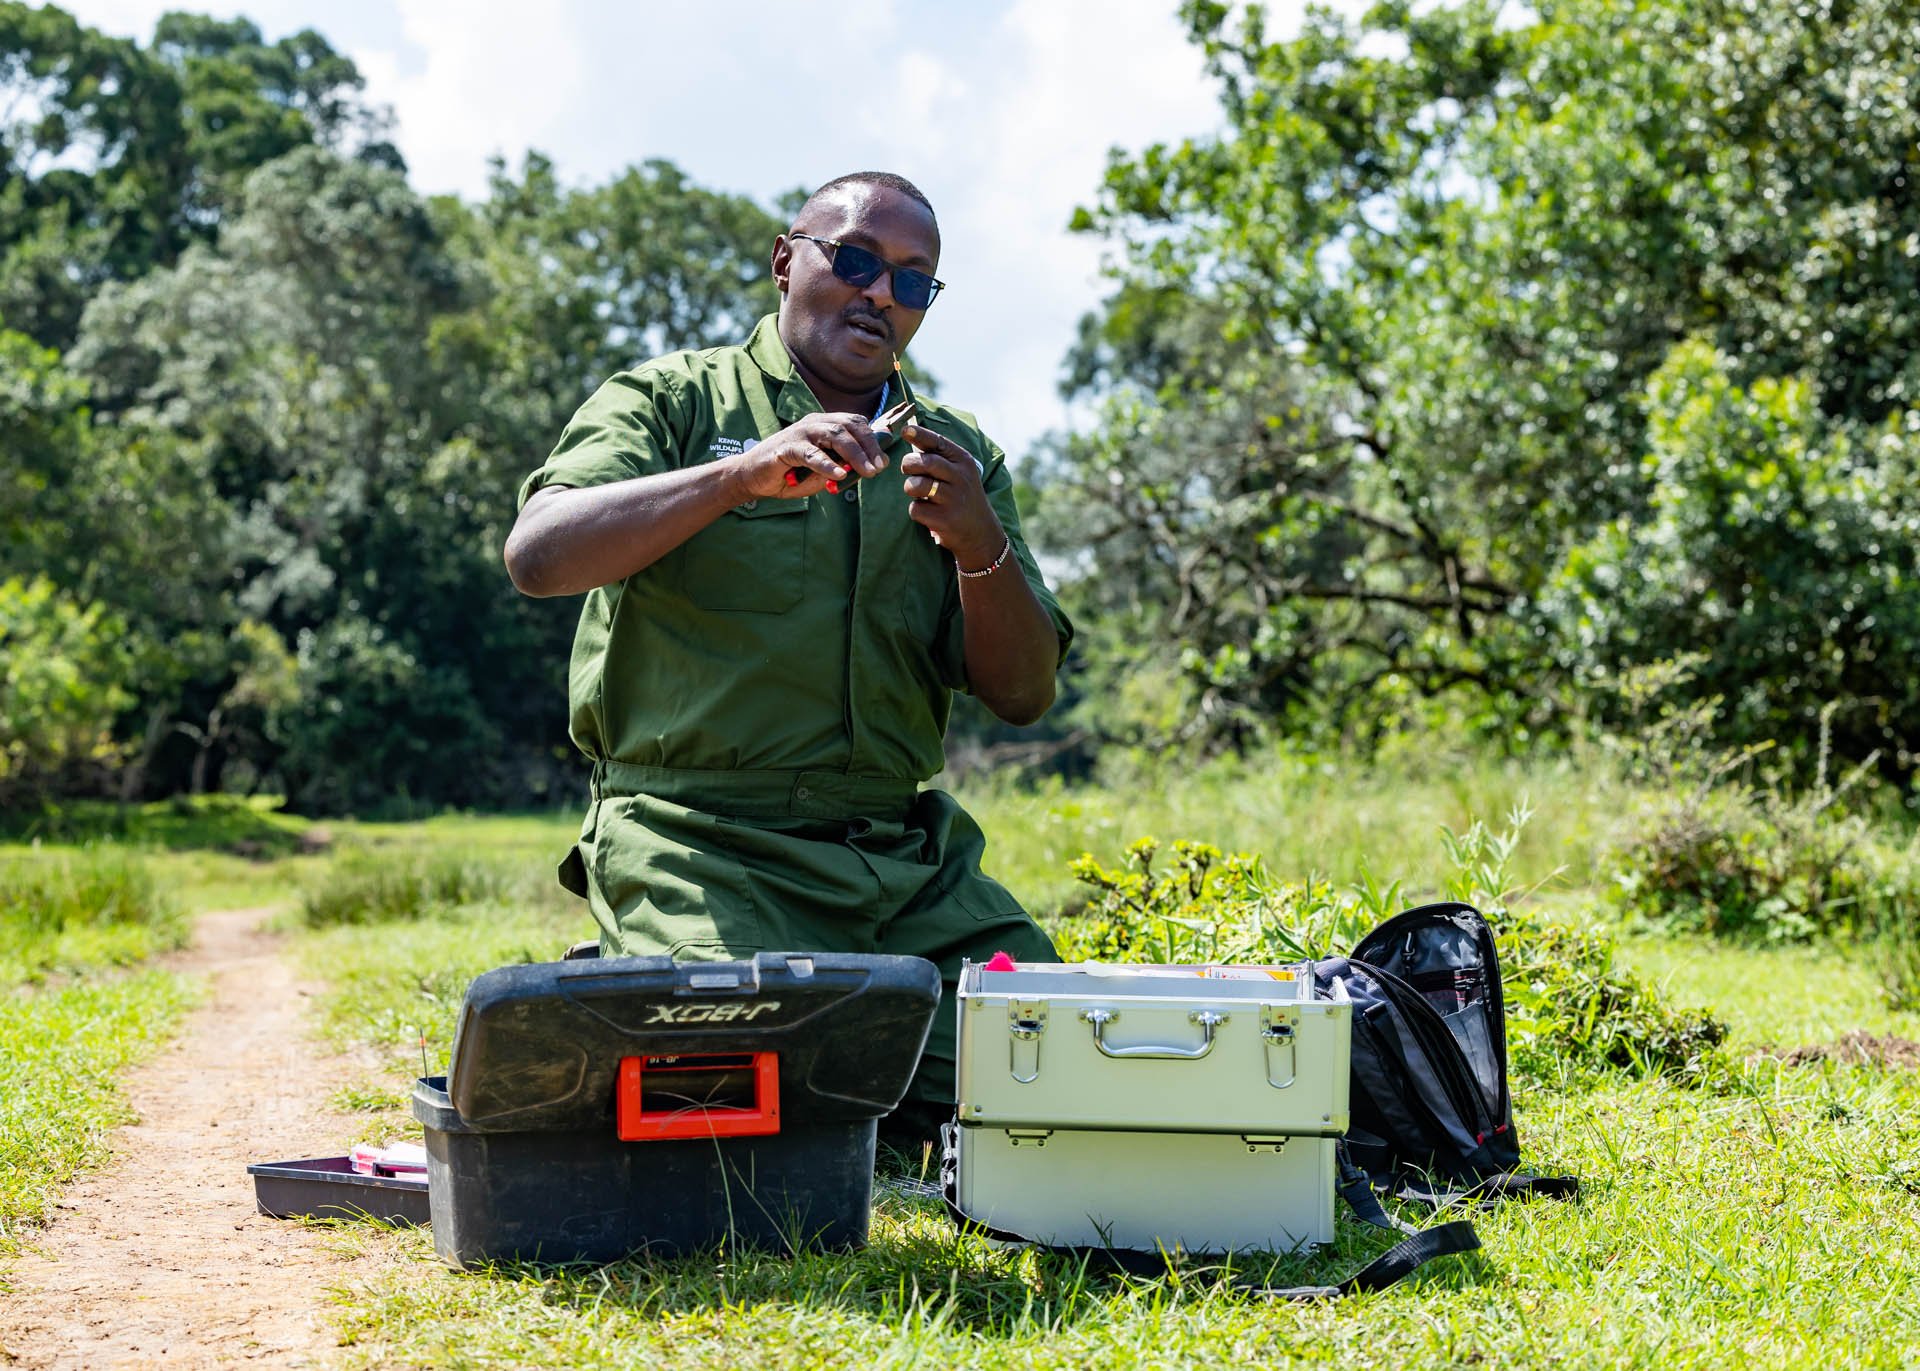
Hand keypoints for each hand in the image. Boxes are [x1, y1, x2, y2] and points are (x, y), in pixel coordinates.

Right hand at [729, 412, 888, 500]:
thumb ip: (846, 467)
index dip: (873, 439)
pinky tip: (839, 475)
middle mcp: (814, 423)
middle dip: (868, 446)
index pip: (856, 423)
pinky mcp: (786, 447)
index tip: (885, 461)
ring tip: (867, 471)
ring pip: (834, 435)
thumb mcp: (824, 472)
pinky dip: (827, 464)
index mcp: (825, 425)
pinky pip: (811, 453)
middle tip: (878, 468)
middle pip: (849, 426)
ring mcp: (800, 433)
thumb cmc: (790, 474)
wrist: (753, 478)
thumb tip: (875, 466)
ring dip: (854, 454)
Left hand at [899, 423, 1003, 567]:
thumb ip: (938, 456)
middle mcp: (961, 478)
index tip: (905, 430)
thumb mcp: (959, 472)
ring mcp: (954, 499)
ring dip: (911, 488)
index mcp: (963, 461)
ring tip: (919, 493)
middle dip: (908, 464)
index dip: (919, 434)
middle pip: (924, 462)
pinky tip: (928, 513)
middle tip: (908, 470)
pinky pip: (916, 509)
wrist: (980, 532)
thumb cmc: (961, 496)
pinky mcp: (945, 519)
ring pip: (916, 485)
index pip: (938, 442)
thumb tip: (908, 433)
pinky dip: (917, 511)